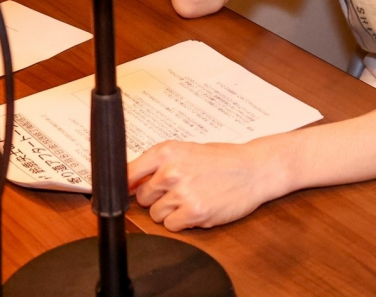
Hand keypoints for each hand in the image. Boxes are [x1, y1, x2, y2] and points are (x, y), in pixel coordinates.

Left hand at [127, 139, 285, 230]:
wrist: (254, 169)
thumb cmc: (223, 160)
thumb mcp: (187, 151)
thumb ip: (157, 164)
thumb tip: (127, 182)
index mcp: (166, 151)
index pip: (127, 173)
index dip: (125, 187)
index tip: (120, 193)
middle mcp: (171, 171)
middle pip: (143, 198)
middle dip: (157, 199)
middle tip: (179, 191)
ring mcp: (182, 192)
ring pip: (156, 214)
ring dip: (171, 212)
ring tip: (193, 198)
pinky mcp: (194, 212)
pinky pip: (171, 226)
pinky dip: (182, 222)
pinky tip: (198, 208)